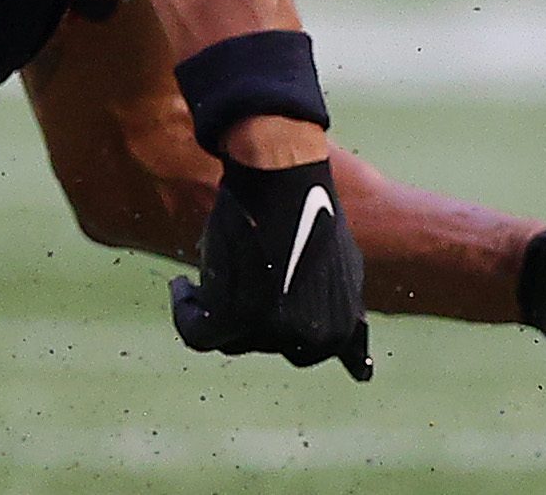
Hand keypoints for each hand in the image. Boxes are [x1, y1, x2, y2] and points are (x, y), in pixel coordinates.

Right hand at [170, 157, 370, 379]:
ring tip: (215, 265)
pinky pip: (197, 333)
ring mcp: (278, 330)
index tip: (264, 296)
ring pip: (227, 338)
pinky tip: (183, 285)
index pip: (297, 352)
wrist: (285, 174)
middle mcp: (313, 337)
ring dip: (213, 306)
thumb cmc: (309, 212)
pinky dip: (185, 310)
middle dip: (245, 309)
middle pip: (258, 344)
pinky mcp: (240, 316)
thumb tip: (362, 371)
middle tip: (240, 271)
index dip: (274, 319)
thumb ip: (345, 317)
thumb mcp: (346, 272)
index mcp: (341, 330)